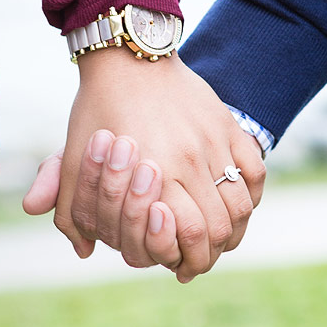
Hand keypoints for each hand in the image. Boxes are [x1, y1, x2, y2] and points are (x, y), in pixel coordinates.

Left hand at [24, 49, 264, 281]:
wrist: (128, 57)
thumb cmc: (98, 111)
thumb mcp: (74, 159)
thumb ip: (71, 209)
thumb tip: (82, 251)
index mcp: (153, 174)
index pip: (189, 237)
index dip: (188, 261)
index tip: (181, 270)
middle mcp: (189, 161)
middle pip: (219, 229)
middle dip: (211, 254)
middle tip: (200, 260)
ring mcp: (214, 142)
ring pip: (242, 205)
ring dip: (233, 230)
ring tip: (219, 240)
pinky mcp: (228, 126)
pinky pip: (255, 171)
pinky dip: (250, 196)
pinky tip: (235, 205)